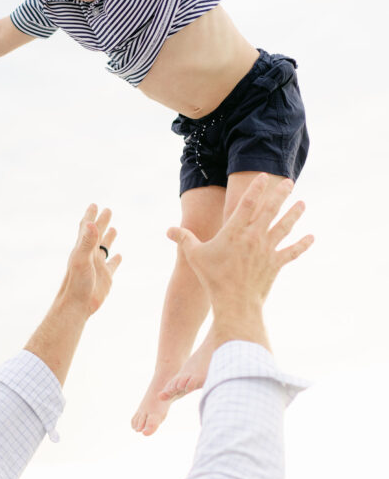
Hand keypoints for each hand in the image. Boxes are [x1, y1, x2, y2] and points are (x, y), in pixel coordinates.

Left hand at [24, 206, 121, 384]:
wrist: (78, 305)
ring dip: (108, 238)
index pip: (87, 227)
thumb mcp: (82, 259)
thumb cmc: (77, 282)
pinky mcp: (106, 277)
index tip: (94, 204)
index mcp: (83, 248)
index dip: (90, 215)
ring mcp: (98, 266)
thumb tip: (91, 223)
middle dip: (101, 222)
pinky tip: (119, 255)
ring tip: (113, 228)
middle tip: (108, 210)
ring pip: (104, 248)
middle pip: (97, 234)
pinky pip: (112, 265)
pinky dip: (116, 259)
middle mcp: (90, 255)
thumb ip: (87, 241)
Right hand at [167, 176, 313, 316]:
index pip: (247, 203)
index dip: (255, 188)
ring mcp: (267, 249)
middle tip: (289, 182)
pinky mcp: (275, 264)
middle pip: (270, 210)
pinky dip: (302, 245)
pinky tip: (311, 238)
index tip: (263, 176)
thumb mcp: (195, 256)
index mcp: (235, 231)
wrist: (234, 302)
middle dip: (280, 194)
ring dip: (294, 214)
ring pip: (284, 227)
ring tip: (303, 203)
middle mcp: (254, 237)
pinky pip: (292, 252)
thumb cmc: (213, 278)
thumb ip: (183, 239)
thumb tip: (168, 230)